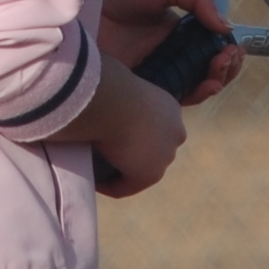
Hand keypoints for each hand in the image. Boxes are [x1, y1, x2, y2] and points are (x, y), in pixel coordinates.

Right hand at [86, 71, 186, 197]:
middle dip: (129, 155)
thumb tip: (102, 84)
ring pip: (140, 168)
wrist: (113, 101)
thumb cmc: (110, 85)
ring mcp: (166, 154)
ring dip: (120, 170)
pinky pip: (127, 186)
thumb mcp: (120, 81)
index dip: (132, 135)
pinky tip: (93, 181)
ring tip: (96, 168)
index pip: (155, 129)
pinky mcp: (150, 174)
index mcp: (170, 108)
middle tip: (103, 154)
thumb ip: (120, 93)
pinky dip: (110, 186)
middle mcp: (176, 132)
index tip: (110, 136)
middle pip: (152, 150)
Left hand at [97, 0, 246, 103]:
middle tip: (228, 59)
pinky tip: (205, 85)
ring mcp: (153, 73)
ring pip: (192, 87)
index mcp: (172, 33)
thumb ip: (197, 0)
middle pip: (204, 71)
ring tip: (219, 70)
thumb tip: (226, 27)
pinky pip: (172, 99)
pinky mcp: (139, 89)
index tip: (233, 48)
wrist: (81, 6)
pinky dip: (194, 95)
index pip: (207, 48)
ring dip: (214, 81)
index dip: (224, 51)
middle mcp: (165, 55)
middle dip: (224, 68)